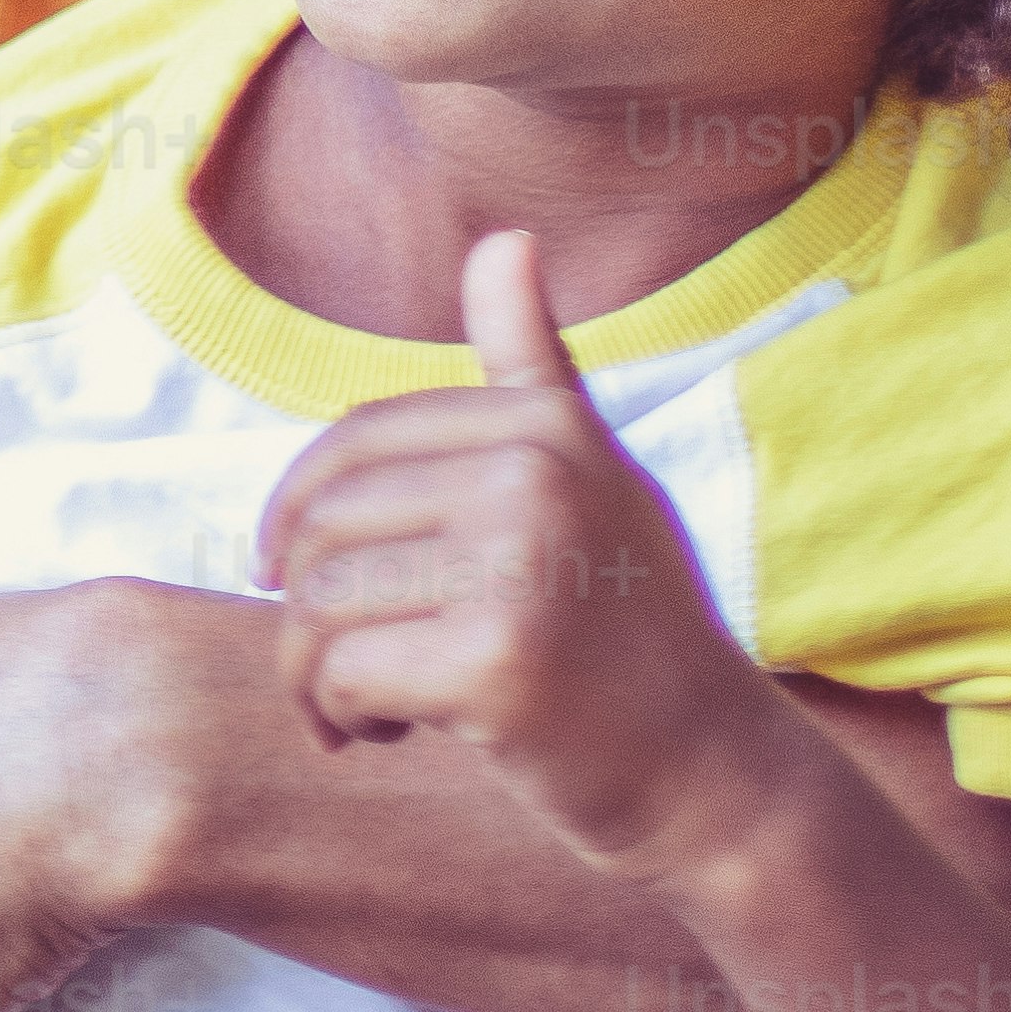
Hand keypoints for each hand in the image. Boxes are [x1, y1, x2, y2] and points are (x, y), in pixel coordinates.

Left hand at [260, 239, 806, 865]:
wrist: (710, 772)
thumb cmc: (629, 630)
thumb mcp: (592, 479)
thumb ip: (531, 372)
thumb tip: (506, 238)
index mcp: (545, 427)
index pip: (353, 445)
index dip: (300, 518)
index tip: (300, 577)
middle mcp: (536, 477)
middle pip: (324, 527)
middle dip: (308, 608)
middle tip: (351, 665)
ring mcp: (521, 567)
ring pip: (317, 603)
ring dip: (313, 673)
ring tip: (374, 704)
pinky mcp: (498, 662)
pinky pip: (339, 672)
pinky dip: (336, 716)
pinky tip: (387, 736)